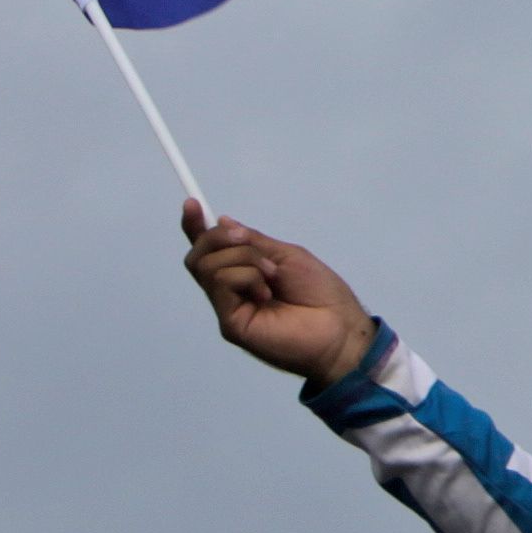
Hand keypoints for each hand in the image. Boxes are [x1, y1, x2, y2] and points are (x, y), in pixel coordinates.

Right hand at [183, 211, 373, 382]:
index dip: (195, 228)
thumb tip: (221, 222)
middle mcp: (230, 291)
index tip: (191, 203)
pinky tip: (266, 293)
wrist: (340, 329)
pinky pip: (221, 283)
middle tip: (248, 240)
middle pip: (199, 255)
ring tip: (272, 276)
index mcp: (244, 273)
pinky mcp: (230, 323)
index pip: (209, 251)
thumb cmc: (322, 293)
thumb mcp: (287, 256)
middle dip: (220, 237)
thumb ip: (253, 243)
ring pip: (208, 266)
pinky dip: (245, 277)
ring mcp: (228, 308)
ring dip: (244, 259)